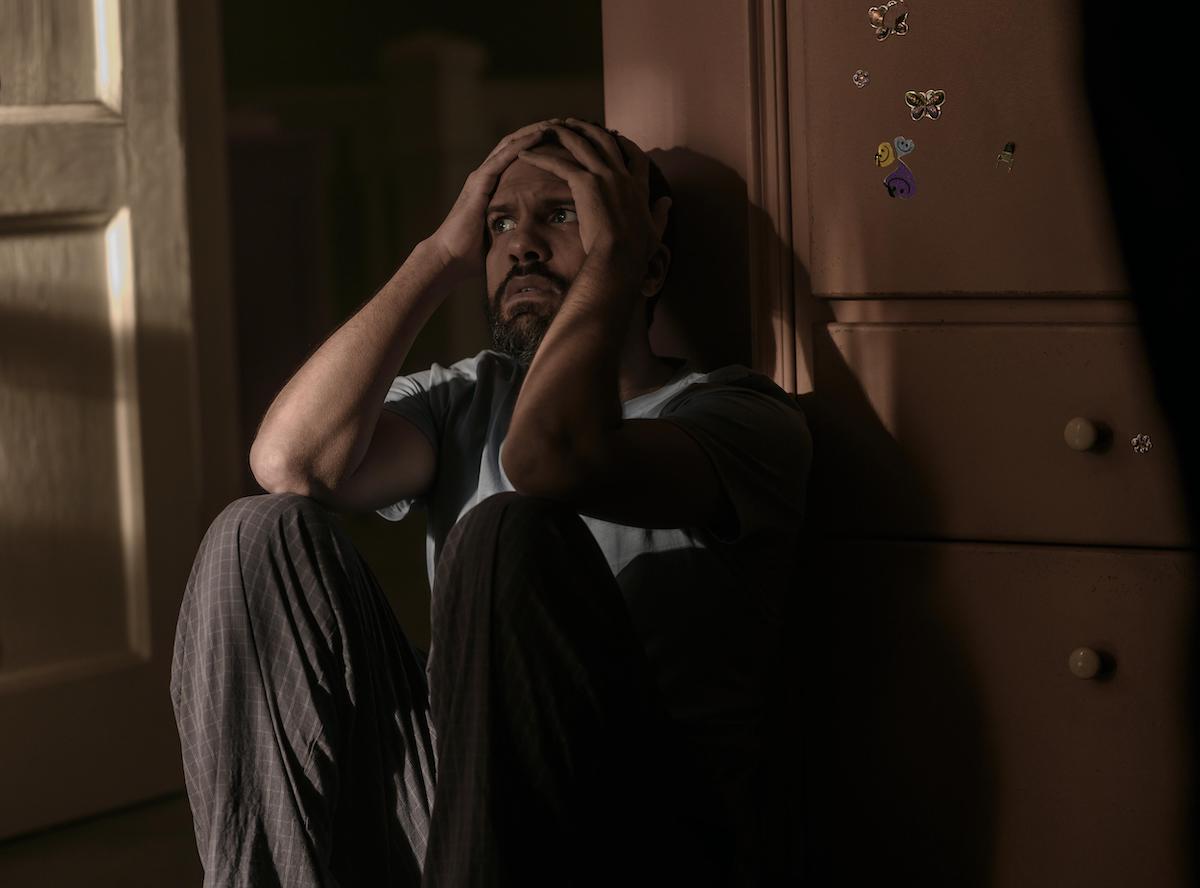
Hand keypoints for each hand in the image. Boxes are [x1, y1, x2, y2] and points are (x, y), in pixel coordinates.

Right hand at [428, 118, 564, 278]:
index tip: (562, 140)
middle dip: (540, 132)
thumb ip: (518, 227)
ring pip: (511, 144)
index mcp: (493, 186)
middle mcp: (486, 176)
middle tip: (564, 123)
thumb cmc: (475, 253)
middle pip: (516, 144)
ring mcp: (481, 176)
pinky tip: (540, 134)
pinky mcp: (479, 182)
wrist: (451, 258)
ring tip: (556, 122)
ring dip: (534, 131)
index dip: (540, 147)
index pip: (519, 158)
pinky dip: (523, 143)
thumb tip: (542, 239)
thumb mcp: (504, 235)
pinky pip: (504, 156)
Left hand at [515, 119, 670, 269]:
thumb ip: (661, 213)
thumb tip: (668, 201)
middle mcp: (622, 175)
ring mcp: (604, 176)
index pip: (635, 155)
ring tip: (548, 128)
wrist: (620, 256)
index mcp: (639, 187)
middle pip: (605, 140)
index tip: (614, 135)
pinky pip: (560, 164)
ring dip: (563, 133)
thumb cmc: (636, 251)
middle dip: (588, 128)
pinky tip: (526, 155)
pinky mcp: (585, 184)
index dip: (624, 143)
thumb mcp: (655, 230)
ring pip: (581, 144)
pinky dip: (541, 157)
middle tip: (573, 123)